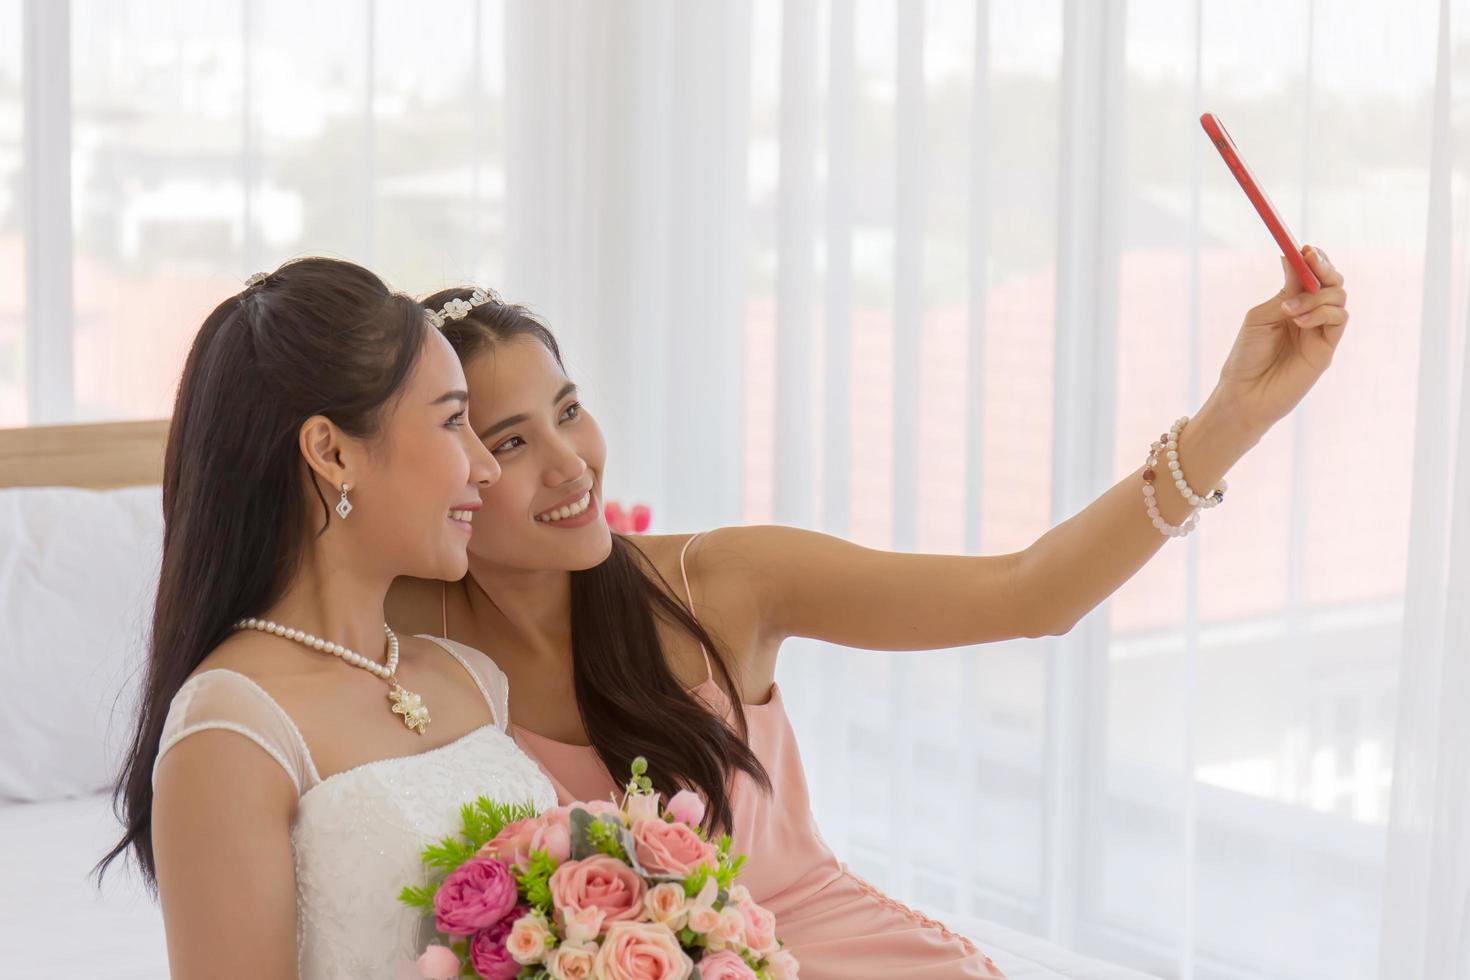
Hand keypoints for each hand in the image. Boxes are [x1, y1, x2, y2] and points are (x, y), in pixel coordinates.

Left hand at [1212, 245, 1348, 436]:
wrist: (1244, 393)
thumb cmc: (1246, 356)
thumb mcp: (1261, 316)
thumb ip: (1284, 290)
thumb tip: (1291, 257)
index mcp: (1292, 304)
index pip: (1312, 275)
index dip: (1313, 260)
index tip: (1304, 248)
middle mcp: (1310, 315)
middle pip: (1332, 281)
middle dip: (1324, 267)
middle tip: (1309, 258)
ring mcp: (1320, 331)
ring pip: (1339, 297)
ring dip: (1316, 295)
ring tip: (1289, 310)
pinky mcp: (1327, 348)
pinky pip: (1339, 319)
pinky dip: (1322, 312)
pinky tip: (1300, 320)